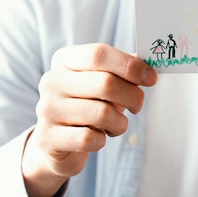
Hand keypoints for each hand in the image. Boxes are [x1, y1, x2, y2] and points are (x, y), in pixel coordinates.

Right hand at [22, 43, 156, 196]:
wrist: (57, 142)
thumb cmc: (88, 105)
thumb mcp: (104, 82)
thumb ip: (125, 70)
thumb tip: (151, 63)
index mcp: (65, 60)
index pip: (99, 54)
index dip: (130, 65)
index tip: (151, 78)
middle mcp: (52, 81)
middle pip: (105, 83)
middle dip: (132, 96)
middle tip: (138, 105)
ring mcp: (47, 109)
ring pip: (101, 114)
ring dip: (120, 123)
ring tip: (116, 125)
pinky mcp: (48, 138)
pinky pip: (89, 139)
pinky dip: (102, 140)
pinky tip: (98, 137)